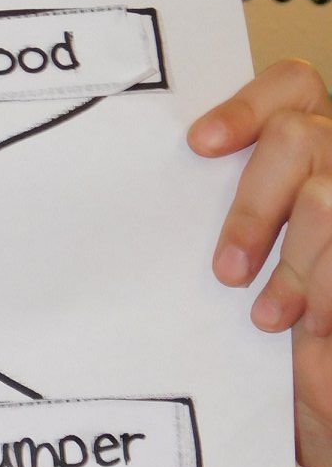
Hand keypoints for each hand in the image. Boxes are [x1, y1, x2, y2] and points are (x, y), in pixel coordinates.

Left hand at [188, 59, 331, 466]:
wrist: (316, 382)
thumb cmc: (263, 318)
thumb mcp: (243, 258)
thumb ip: (226, 217)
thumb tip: (152, 188)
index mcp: (309, 146)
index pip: (294, 84)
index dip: (248, 104)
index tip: (198, 145)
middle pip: (301, 138)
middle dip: (255, 208)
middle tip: (226, 274)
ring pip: (326, 195)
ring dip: (296, 262)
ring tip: (267, 317)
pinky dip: (323, 289)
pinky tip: (313, 326)